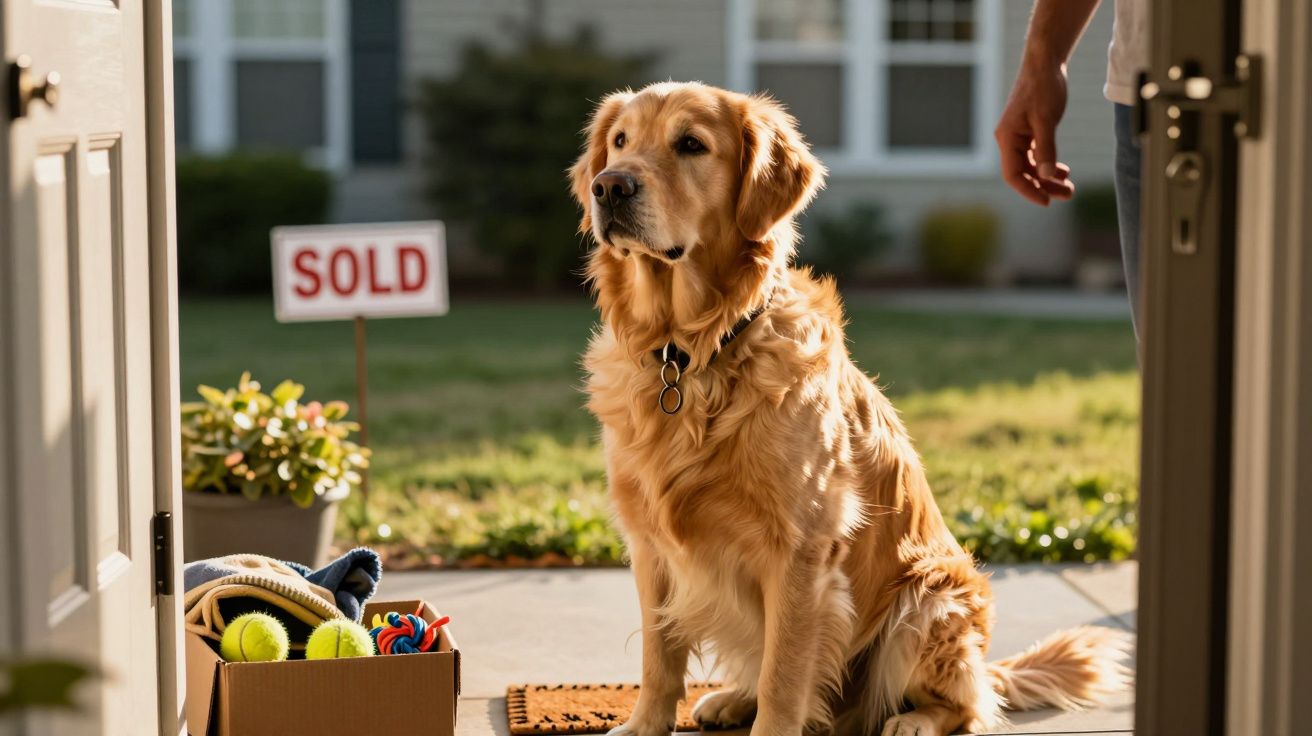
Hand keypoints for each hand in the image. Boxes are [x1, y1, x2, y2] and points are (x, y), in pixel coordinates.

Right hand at [995, 57, 1075, 205]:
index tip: (1046, 202)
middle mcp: (1009, 140)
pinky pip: (1035, 155)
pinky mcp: (1029, 131)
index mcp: (1008, 138)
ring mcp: (1018, 136)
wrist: (1044, 62)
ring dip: (1048, 178)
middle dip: (1044, 187)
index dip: (1029, 190)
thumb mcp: (1046, 120)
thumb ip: (1046, 149)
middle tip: (1067, 195)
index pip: (1013, 174)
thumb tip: (1047, 177)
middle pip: (1023, 173)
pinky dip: (1048, 164)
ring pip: (1031, 166)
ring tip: (1068, 187)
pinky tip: (1062, 170)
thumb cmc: (1043, 87)